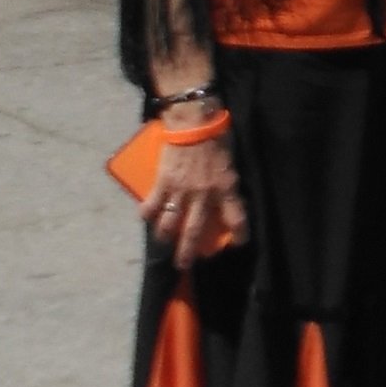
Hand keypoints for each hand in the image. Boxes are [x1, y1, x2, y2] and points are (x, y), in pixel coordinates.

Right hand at [146, 132, 249, 265]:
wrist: (193, 122)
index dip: (239, 233)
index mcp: (225, 188)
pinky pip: (152, 204)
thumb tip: (224, 197)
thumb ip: (226, 182)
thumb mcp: (229, 163)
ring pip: (170, 223)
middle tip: (183, 265)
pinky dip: (147, 213)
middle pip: (195, 230)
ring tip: (163, 242)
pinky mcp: (163, 182)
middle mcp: (203, 194)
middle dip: (187, 250)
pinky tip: (146, 217)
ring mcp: (181, 190)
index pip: (236, 217)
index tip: (238, 243)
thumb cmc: (216, 138)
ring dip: (165, 236)